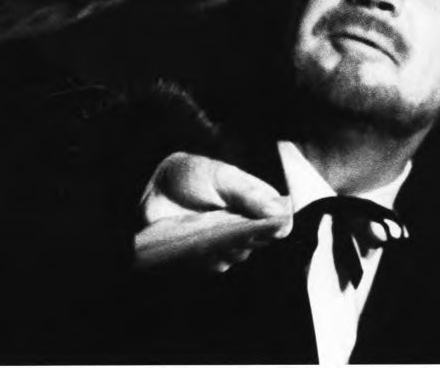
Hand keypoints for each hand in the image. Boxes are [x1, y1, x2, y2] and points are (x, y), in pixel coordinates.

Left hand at [134, 152, 291, 273]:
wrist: (158, 187)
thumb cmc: (193, 175)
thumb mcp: (223, 176)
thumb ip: (250, 193)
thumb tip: (281, 212)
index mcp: (254, 201)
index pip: (278, 220)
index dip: (276, 226)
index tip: (268, 226)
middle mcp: (244, 224)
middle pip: (258, 241)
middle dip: (246, 235)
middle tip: (232, 224)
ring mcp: (225, 242)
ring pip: (236, 255)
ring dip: (225, 246)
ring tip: (208, 230)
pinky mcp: (205, 256)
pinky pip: (214, 265)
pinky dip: (207, 256)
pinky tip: (196, 243)